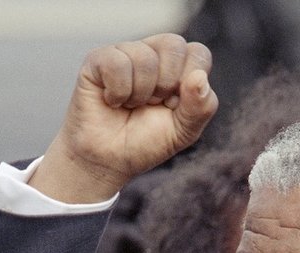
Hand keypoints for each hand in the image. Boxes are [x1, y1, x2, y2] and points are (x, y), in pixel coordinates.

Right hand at [30, 34, 217, 203]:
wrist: (108, 161)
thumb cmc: (146, 142)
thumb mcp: (184, 132)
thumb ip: (201, 108)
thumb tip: (199, 77)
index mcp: (179, 66)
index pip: (198, 53)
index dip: (190, 83)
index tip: (174, 106)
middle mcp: (153, 52)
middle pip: (174, 45)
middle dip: (166, 85)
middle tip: (151, 104)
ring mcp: (125, 53)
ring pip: (145, 58)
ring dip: (140, 94)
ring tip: (130, 106)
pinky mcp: (98, 59)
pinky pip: (117, 63)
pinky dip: (118, 93)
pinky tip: (112, 101)